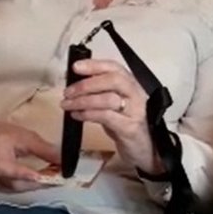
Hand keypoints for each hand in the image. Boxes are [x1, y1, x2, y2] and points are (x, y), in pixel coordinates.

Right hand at [0, 121, 59, 191]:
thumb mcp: (22, 137)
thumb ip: (43, 149)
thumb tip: (62, 158)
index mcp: (2, 166)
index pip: (28, 176)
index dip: (46, 176)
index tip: (61, 174)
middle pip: (27, 186)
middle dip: (46, 180)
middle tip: (62, 172)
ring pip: (24, 189)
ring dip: (40, 183)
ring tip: (54, 173)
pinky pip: (18, 188)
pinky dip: (31, 183)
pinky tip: (40, 177)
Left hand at [61, 58, 159, 174]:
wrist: (145, 148)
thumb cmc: (127, 124)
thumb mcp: (115, 104)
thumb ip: (101, 92)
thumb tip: (75, 84)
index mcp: (131, 85)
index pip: (115, 68)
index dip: (95, 65)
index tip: (75, 66)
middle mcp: (136, 94)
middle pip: (113, 80)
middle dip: (87, 84)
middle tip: (68, 91)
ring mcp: (135, 111)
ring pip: (108, 98)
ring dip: (83, 100)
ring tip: (67, 105)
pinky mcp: (130, 128)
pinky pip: (106, 117)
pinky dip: (88, 114)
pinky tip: (77, 115)